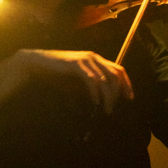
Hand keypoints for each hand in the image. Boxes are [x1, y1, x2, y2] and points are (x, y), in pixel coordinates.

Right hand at [19, 49, 133, 114]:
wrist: (37, 64)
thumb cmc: (57, 75)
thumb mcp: (78, 83)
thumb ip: (90, 88)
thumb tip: (103, 100)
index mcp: (96, 60)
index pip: (119, 69)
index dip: (126, 84)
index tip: (129, 98)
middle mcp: (93, 57)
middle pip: (115, 75)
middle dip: (117, 93)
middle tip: (112, 108)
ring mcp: (85, 59)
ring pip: (104, 79)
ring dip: (107, 96)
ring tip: (106, 109)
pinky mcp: (76, 64)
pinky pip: (90, 80)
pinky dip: (95, 92)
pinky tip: (95, 102)